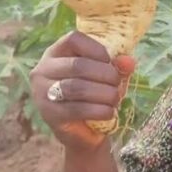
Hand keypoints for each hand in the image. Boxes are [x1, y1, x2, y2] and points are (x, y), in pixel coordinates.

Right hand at [29, 30, 134, 151]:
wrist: (83, 132)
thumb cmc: (94, 96)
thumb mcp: (106, 77)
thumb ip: (116, 67)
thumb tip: (129, 62)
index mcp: (56, 53)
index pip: (73, 39)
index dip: (97, 49)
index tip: (109, 63)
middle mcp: (43, 70)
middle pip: (78, 65)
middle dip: (106, 75)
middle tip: (118, 85)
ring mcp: (42, 92)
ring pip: (77, 87)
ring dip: (104, 93)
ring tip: (115, 99)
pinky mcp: (49, 114)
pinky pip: (77, 109)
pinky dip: (99, 110)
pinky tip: (109, 112)